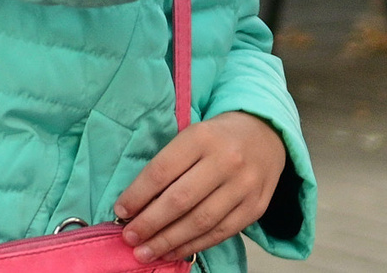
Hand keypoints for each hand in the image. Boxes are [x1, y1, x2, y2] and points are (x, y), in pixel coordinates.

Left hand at [115, 111, 285, 262]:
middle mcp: (226, 161)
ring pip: (200, 221)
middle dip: (150, 223)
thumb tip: (136, 204)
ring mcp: (244, 186)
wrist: (266, 134)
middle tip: (129, 238)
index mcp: (202, 137)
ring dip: (168, 241)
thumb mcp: (192, 136)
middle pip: (180, 200)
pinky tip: (173, 251)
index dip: (138, 195)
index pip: (162, 170)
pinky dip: (193, 245)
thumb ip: (168, 165)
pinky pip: (220, 233)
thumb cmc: (218, 136)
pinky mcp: (255, 208)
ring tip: (145, 252)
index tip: (121, 212)